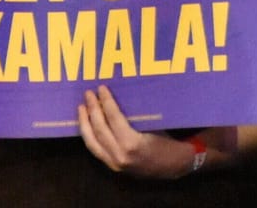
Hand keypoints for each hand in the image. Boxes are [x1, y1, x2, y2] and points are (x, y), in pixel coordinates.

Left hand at [77, 86, 194, 177]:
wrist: (175, 167)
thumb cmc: (168, 142)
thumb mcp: (154, 125)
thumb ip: (135, 115)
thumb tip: (119, 96)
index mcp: (132, 143)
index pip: (113, 118)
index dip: (106, 101)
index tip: (101, 88)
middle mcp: (119, 155)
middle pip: (99, 129)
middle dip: (92, 109)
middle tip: (88, 94)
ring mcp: (114, 163)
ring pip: (91, 142)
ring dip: (85, 123)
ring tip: (81, 108)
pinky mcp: (113, 167)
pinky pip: (95, 150)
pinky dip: (89, 136)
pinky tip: (86, 125)